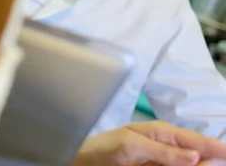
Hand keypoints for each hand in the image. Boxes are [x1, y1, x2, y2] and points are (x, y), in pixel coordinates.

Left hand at [70, 121, 225, 165]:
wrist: (84, 160)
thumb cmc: (105, 146)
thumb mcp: (133, 145)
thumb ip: (163, 151)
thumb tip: (194, 156)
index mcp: (162, 133)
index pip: (196, 140)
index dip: (216, 148)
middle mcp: (166, 146)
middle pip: (197, 156)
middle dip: (209, 160)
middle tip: (222, 160)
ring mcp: (162, 161)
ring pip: (189, 165)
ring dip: (197, 165)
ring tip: (210, 163)